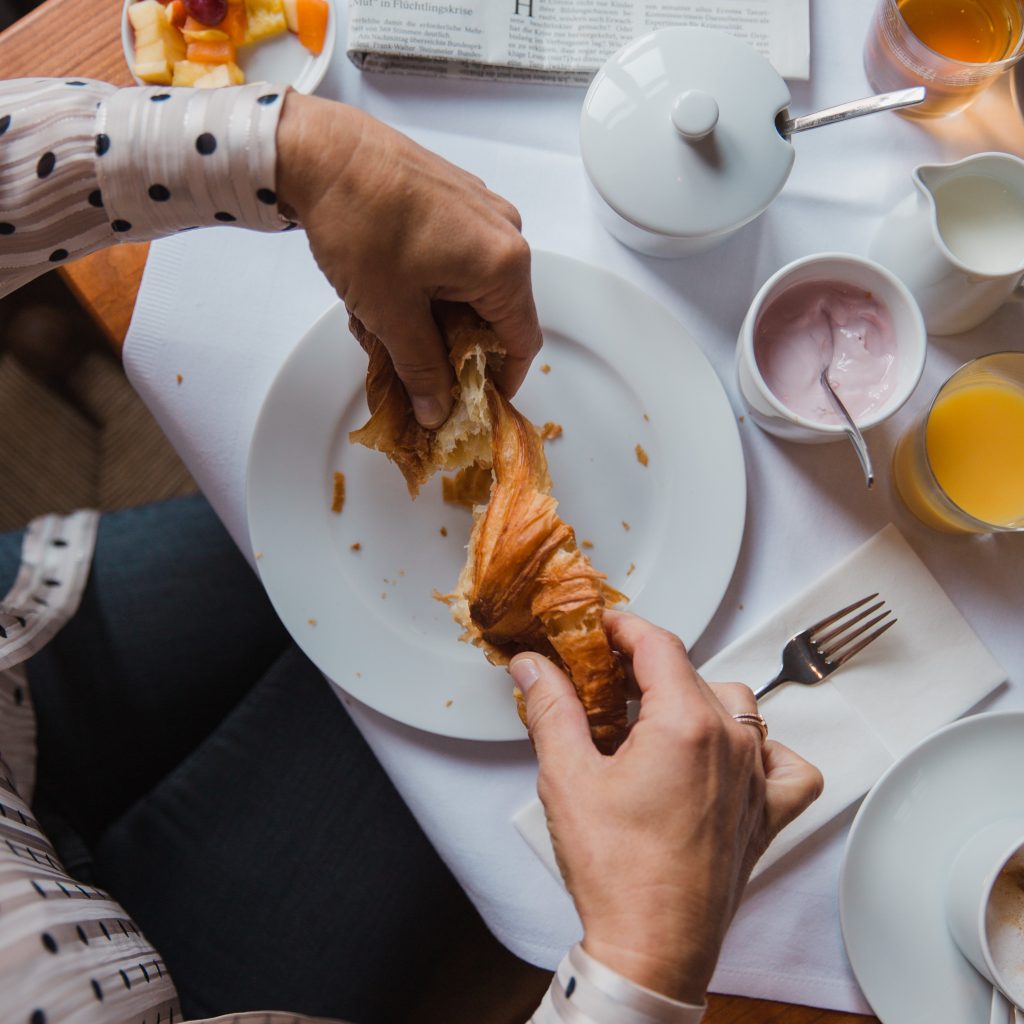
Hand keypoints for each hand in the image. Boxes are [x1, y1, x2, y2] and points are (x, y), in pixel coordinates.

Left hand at [275, 91, 542, 428]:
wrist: (317, 149)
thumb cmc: (358, 223)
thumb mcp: (391, 314)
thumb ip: (421, 370)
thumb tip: (437, 411)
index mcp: (503, 262)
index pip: (521, 340)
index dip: (500, 381)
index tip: (473, 402)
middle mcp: (504, 231)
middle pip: (497, 313)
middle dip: (457, 348)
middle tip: (416, 367)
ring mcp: (481, 208)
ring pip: (473, 285)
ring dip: (437, 316)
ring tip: (388, 324)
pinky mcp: (455, 195)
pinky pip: (457, 256)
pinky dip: (431, 283)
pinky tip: (390, 289)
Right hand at [509, 611, 822, 1004]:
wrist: (653, 949)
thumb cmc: (617, 874)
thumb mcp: (566, 778)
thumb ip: (551, 709)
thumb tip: (533, 667)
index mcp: (686, 724)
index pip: (658, 644)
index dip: (624, 627)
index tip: (601, 628)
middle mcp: (732, 742)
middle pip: (692, 672)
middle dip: (646, 665)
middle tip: (606, 679)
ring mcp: (756, 778)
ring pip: (738, 706)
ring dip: (698, 699)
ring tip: (657, 719)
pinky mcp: (767, 814)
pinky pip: (785, 764)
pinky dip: (764, 751)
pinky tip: (732, 757)